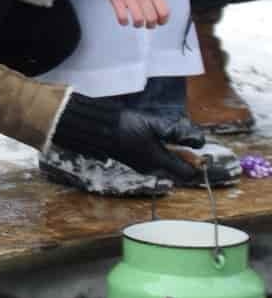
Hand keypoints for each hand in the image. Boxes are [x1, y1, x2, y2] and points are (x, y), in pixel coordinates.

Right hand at [54, 95, 206, 184]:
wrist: (99, 128)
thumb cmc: (125, 125)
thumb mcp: (155, 125)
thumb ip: (178, 133)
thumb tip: (199, 142)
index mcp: (158, 161)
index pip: (188, 173)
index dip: (197, 164)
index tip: (199, 152)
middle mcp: (152, 169)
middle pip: (179, 173)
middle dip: (186, 161)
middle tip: (185, 145)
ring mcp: (144, 167)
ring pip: (169, 170)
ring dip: (176, 158)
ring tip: (172, 142)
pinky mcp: (137, 164)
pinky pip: (159, 166)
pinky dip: (165, 157)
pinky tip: (159, 143)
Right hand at [103, 0, 168, 28]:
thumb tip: (158, 14)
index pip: (164, 11)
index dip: (163, 21)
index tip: (160, 23)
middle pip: (151, 18)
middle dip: (150, 25)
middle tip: (147, 25)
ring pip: (138, 20)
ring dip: (138, 25)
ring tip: (136, 23)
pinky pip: (122, 17)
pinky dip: (124, 22)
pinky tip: (124, 21)